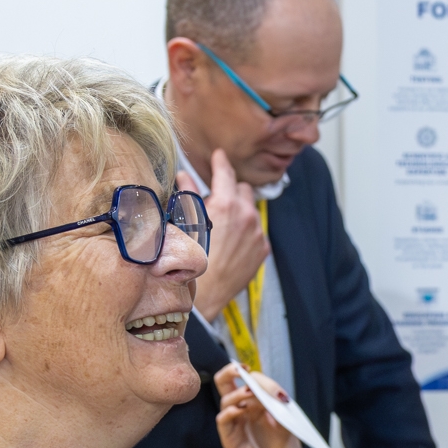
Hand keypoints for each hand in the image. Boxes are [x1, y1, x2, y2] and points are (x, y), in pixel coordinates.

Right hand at [183, 150, 271, 317]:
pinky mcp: (262, 248)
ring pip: (252, 210)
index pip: (225, 172)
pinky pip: (256, 231)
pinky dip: (247, 231)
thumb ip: (188, 194)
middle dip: (232, 190)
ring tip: (223, 225)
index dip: (221, 162)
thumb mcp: (184, 221)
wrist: (205, 292)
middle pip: (243, 189)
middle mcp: (246, 215)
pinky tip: (231, 241)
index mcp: (226, 204)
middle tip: (217, 200)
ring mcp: (257, 233)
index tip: (220, 156)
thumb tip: (184, 175)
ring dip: (240, 211)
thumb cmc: (189, 257)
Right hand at [215, 363, 303, 447]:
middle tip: (240, 369)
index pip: (248, 381)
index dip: (255, 377)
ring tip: (250, 394)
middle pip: (225, 384)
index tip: (262, 377)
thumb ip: (279, 407)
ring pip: (225, 400)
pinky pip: (223, 420)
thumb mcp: (288, 422)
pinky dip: (229, 412)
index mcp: (256, 402)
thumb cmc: (285, 444)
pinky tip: (239, 410)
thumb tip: (272, 392)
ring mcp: (235, 422)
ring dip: (237, 394)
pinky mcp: (230, 438)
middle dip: (230, 372)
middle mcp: (242, 409)